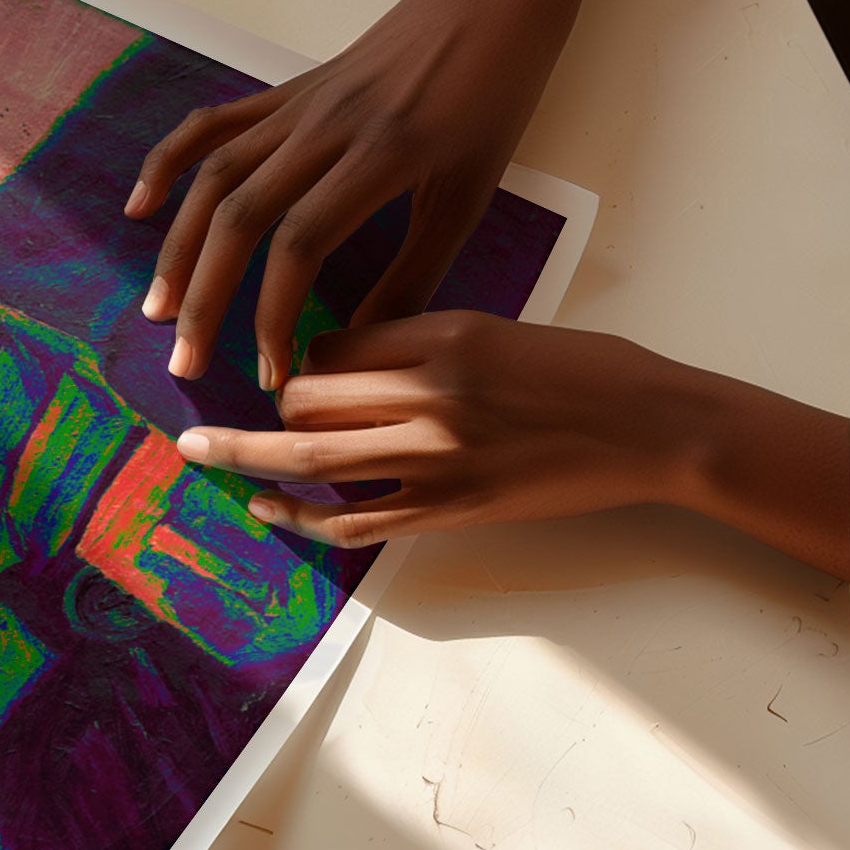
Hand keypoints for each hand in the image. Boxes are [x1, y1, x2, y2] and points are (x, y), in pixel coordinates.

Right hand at [127, 0, 572, 385]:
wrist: (482, 0)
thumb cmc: (489, 99)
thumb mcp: (470, 194)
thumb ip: (415, 273)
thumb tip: (361, 345)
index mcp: (380, 155)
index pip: (300, 244)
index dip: (274, 315)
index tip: (272, 374)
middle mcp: (324, 128)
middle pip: (240, 217)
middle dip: (206, 298)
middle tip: (186, 362)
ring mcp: (295, 106)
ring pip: (214, 178)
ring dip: (178, 249)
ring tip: (158, 308)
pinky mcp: (282, 92)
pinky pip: (211, 126)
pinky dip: (167, 164)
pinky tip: (139, 208)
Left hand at [177, 313, 849, 580]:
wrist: (654, 428)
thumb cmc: (584, 370)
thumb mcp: (492, 328)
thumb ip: (416, 341)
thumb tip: (336, 359)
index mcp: (440, 335)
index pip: (331, 343)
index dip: (304, 359)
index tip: (299, 369)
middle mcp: (429, 395)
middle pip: (306, 396)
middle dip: (270, 407)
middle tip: (237, 413)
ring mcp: (436, 459)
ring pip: (312, 457)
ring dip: (245, 456)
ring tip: (195, 454)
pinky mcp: (450, 511)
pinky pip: (352, 520)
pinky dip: (298, 515)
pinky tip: (263, 507)